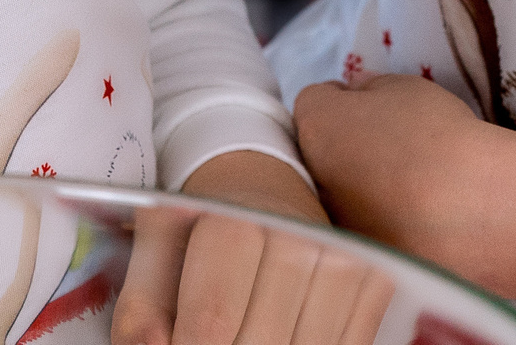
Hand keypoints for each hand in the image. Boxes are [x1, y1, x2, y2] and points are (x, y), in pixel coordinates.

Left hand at [113, 151, 386, 344]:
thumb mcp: (157, 251)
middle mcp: (299, 240)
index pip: (212, 323)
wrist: (263, 186)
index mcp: (237, 224)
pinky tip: (283, 336)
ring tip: (245, 336)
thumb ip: (141, 308)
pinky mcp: (375, 284)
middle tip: (215, 343)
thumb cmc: (203, 227)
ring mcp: (345, 264)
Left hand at [295, 74, 515, 300]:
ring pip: (340, 198)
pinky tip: (418, 225)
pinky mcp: (360, 261)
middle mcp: (310, 178)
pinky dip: (384, 228)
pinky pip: (366, 234)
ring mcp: (333, 224)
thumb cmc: (438, 136)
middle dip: (345, 150)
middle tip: (392, 151)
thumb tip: (357, 97)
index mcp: (315, 126)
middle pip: (320, 154)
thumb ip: (370, 89)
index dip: (346, 100)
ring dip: (361, 193)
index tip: (375, 108)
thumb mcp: (404, 86)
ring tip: (410, 192)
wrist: (475, 209)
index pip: (314, 101)